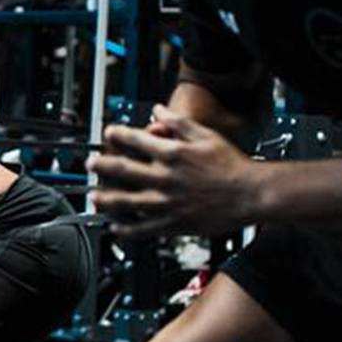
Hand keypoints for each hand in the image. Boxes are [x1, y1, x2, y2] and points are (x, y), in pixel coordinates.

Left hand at [88, 104, 264, 238]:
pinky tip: (116, 228)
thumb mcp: (205, 135)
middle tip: (90, 164)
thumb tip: (157, 111)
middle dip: (102, 165)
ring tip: (94, 197)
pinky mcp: (174, 223)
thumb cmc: (231, 165)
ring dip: (106, 199)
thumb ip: (178, 122)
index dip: (117, 135)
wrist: (251, 194)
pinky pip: (144, 229)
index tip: (108, 133)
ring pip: (127, 201)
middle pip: (123, 170)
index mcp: (172, 154)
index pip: (135, 141)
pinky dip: (127, 230)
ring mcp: (167, 203)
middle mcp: (165, 178)